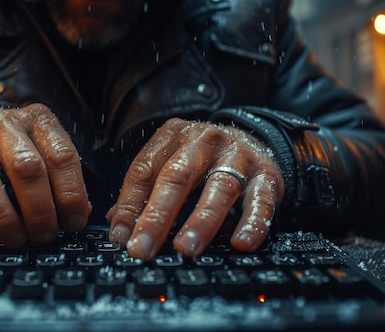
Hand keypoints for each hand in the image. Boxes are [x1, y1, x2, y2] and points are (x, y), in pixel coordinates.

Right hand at [0, 103, 91, 246]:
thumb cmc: (22, 148)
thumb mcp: (49, 152)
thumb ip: (65, 178)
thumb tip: (77, 216)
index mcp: (39, 120)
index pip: (62, 156)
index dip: (71, 194)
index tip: (74, 223)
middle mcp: (4, 124)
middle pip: (25, 167)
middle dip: (39, 209)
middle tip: (45, 236)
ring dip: (2, 215)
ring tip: (16, 239)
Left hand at [107, 118, 283, 259]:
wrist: (257, 140)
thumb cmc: (206, 158)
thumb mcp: (173, 161)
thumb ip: (146, 191)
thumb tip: (118, 226)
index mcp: (174, 136)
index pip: (144, 170)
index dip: (129, 205)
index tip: (120, 237)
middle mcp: (204, 142)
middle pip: (177, 177)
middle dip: (157, 217)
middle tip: (142, 248)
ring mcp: (238, 156)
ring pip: (218, 188)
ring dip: (200, 221)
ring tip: (185, 248)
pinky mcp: (267, 175)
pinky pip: (260, 200)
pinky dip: (252, 223)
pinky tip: (241, 243)